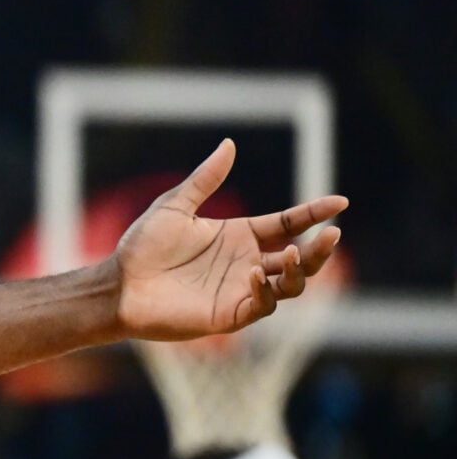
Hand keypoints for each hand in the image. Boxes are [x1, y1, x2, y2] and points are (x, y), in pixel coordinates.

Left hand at [111, 141, 344, 340]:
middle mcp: (248, 262)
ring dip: (302, 270)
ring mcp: (242, 289)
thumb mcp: (174, 206)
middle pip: (300, 256)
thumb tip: (228, 144)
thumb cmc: (141, 247)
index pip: (288, 224)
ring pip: (292, 284)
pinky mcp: (230, 314)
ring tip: (296, 254)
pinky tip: (255, 273)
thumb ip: (205, 179)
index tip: (340, 201)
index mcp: (240, 235)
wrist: (119, 284)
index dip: (313, 213)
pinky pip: (262, 305)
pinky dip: (266, 290)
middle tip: (331, 233)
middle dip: (320, 247)